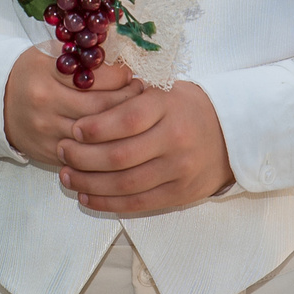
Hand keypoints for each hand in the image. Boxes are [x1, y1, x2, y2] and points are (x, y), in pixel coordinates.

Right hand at [4, 45, 141, 169]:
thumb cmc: (30, 74)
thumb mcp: (48, 55)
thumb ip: (79, 57)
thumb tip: (122, 58)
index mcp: (45, 73)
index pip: (94, 76)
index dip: (120, 76)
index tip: (130, 74)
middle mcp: (45, 103)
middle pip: (99, 107)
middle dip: (127, 100)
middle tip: (141, 93)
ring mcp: (47, 131)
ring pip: (95, 134)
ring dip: (121, 125)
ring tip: (135, 114)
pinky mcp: (49, 152)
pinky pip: (85, 154)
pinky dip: (105, 146)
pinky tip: (118, 137)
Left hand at [55, 81, 234, 214]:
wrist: (233, 135)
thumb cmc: (187, 107)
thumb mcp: (164, 89)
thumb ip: (129, 95)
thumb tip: (84, 98)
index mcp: (169, 107)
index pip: (126, 120)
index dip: (95, 128)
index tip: (73, 129)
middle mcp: (175, 140)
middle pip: (120, 156)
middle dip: (83, 157)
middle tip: (61, 151)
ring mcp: (179, 171)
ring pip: (125, 184)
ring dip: (89, 182)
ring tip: (67, 175)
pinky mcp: (179, 195)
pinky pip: (137, 204)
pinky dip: (107, 202)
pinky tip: (86, 196)